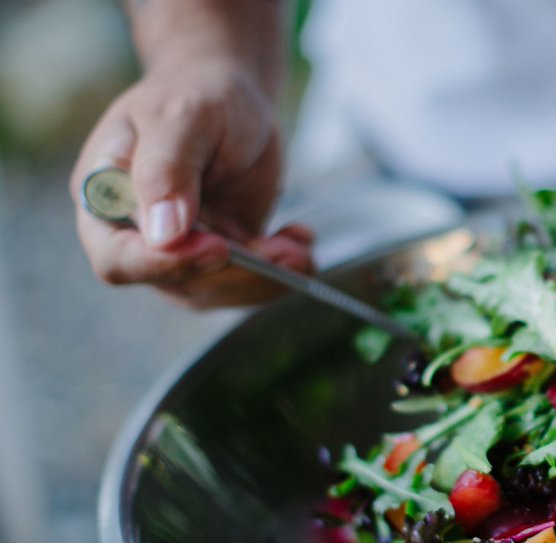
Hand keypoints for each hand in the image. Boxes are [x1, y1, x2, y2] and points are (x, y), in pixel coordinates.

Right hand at [69, 58, 311, 307]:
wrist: (229, 94)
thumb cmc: (194, 95)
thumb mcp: (181, 117)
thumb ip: (166, 171)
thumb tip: (164, 235)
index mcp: (107, 201)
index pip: (119, 260)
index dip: (165, 266)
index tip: (218, 247)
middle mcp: (138, 235)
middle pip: (177, 284)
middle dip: (235, 275)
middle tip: (285, 254)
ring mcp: (182, 249)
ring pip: (219, 290)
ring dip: (265, 279)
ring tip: (300, 249)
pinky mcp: (222, 252)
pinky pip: (249, 280)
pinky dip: (282, 271)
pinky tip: (301, 240)